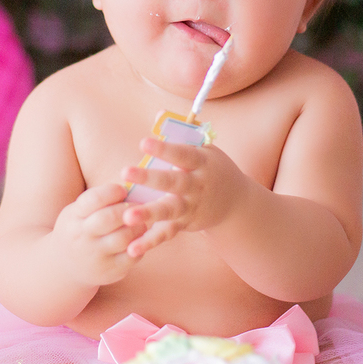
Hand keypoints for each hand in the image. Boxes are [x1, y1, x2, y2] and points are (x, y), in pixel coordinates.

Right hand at [53, 182, 146, 286]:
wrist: (64, 267)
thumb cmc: (78, 229)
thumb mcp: (78, 212)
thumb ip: (98, 200)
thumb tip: (130, 187)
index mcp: (73, 217)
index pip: (94, 199)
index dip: (113, 191)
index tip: (123, 191)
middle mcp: (81, 237)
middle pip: (109, 218)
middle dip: (129, 209)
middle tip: (139, 206)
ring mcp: (95, 256)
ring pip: (123, 238)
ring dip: (138, 227)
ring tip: (141, 223)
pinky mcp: (110, 272)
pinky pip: (132, 257)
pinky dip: (140, 245)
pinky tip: (139, 239)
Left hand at [119, 137, 248, 256]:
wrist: (237, 204)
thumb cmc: (214, 169)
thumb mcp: (205, 149)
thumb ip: (182, 134)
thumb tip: (158, 114)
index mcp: (202, 163)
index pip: (182, 153)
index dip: (164, 148)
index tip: (144, 142)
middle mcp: (197, 186)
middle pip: (173, 182)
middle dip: (150, 177)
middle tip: (125, 171)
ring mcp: (191, 207)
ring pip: (169, 211)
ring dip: (148, 214)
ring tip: (128, 216)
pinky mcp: (185, 225)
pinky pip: (166, 234)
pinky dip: (149, 242)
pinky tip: (132, 249)